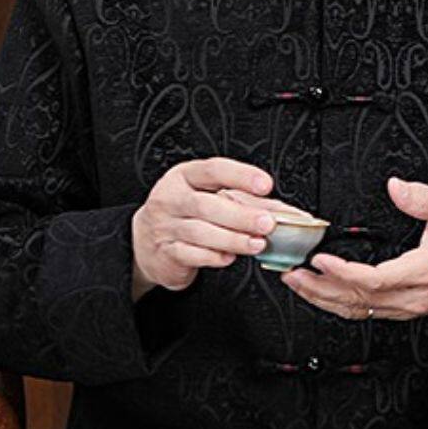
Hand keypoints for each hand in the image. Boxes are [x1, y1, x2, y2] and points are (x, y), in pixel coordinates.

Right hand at [131, 156, 278, 296]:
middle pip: (207, 205)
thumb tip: (282, 211)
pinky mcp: (166, 252)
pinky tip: (230, 258)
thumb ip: (244, 201)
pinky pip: (191, 254)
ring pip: (200, 232)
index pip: (214, 170)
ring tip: (256, 244)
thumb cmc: (184, 214)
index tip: (265, 185)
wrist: (145, 242)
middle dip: (241, 215)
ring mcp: (166, 226)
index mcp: (184, 176)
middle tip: (267, 223)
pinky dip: (213, 257)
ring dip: (233, 239)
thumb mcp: (207, 196)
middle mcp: (171, 198)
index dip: (241, 176)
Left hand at [284, 176, 427, 323]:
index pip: (376, 279)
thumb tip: (396, 186)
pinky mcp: (400, 309)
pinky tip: (319, 292)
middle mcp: (411, 296)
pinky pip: (363, 311)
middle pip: (357, 299)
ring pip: (356, 309)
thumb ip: (425, 198)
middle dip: (320, 287)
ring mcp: (405, 307)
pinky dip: (336, 303)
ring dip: (322, 298)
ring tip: (295, 281)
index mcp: (424, 272)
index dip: (344, 272)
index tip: (320, 259)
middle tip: (291, 271)